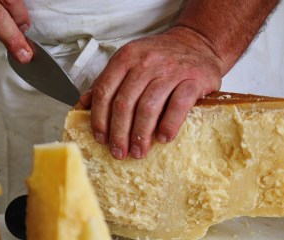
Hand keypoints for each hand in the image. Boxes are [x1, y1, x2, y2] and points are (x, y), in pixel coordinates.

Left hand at [79, 26, 222, 159]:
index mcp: (126, 57)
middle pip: (125, 103)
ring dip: (141, 134)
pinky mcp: (194, 79)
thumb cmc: (162, 58)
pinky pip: (178, 105)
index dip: (100, 119)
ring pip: (149, 106)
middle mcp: (147, 62)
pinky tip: (163, 138)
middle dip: (119, 133)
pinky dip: (169, 124)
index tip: (101, 139)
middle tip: (119, 153)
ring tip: (139, 152)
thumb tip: (84, 104)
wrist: (199, 42)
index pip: (105, 91)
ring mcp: (171, 70)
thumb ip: (109, 81)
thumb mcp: (132, 61)